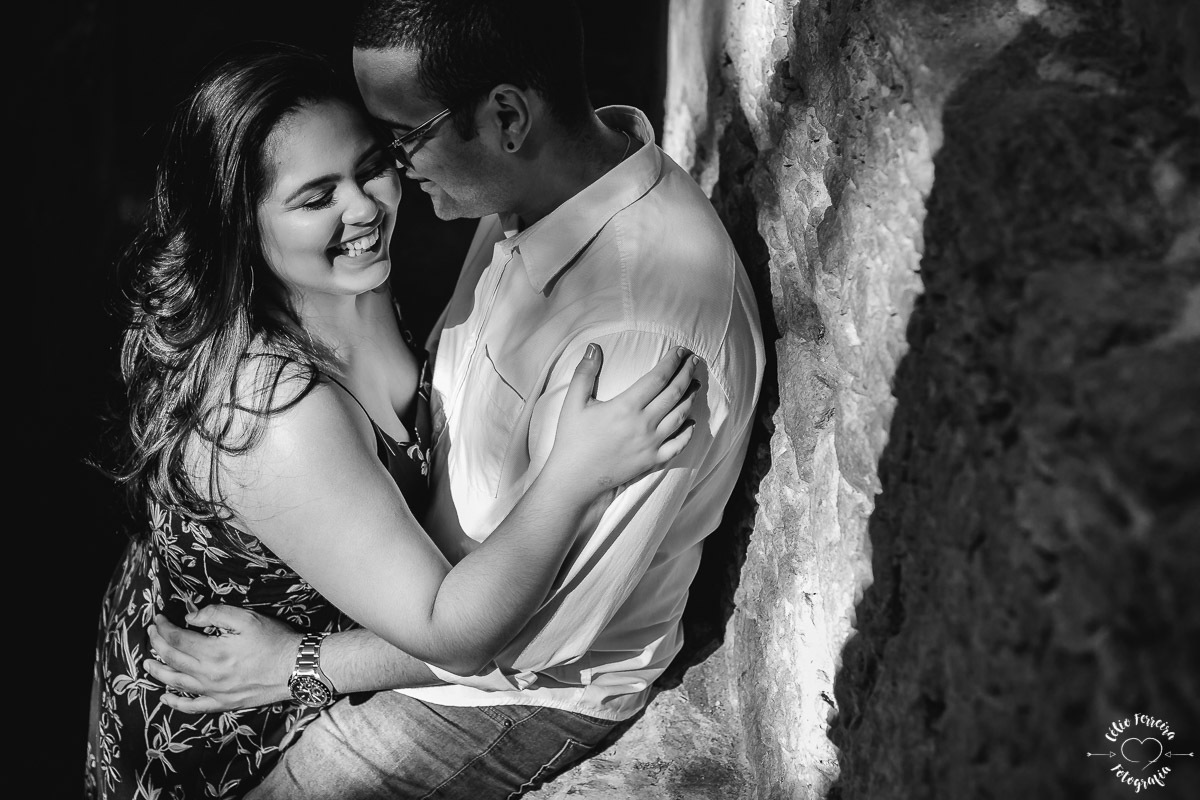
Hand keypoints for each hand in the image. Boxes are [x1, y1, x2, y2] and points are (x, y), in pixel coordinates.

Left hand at [143, 605, 300, 712]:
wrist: (295, 668)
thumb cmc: (274, 640)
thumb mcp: (247, 618)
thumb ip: (217, 614)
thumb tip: (191, 617)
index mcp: (214, 652)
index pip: (178, 639)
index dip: (164, 628)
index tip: (158, 619)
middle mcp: (209, 675)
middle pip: (173, 659)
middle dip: (157, 644)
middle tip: (150, 633)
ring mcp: (215, 692)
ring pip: (176, 683)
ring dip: (159, 672)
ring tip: (148, 663)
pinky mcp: (223, 703)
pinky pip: (193, 706)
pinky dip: (176, 703)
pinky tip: (166, 697)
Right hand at [548, 344, 699, 495]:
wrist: (574, 479)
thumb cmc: (572, 440)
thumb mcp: (573, 403)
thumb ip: (585, 373)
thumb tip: (594, 347)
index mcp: (626, 406)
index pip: (658, 377)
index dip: (672, 362)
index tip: (679, 351)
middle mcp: (644, 424)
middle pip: (674, 393)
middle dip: (687, 374)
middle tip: (694, 361)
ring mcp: (651, 443)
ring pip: (680, 416)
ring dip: (690, 397)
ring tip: (695, 384)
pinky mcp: (653, 460)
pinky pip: (678, 445)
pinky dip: (688, 432)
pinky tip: (691, 422)